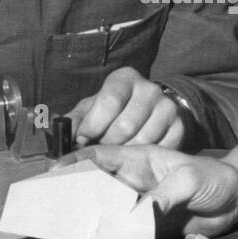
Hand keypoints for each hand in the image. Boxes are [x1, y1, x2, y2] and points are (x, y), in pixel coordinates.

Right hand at [54, 142, 237, 237]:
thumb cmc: (215, 178)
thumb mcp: (189, 180)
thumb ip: (163, 196)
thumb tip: (137, 215)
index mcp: (140, 159)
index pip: (101, 156)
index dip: (75, 162)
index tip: (53, 172)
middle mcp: (135, 181)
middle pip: (97, 185)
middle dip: (73, 192)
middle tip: (50, 207)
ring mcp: (140, 203)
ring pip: (107, 210)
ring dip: (89, 218)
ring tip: (65, 229)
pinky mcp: (149, 226)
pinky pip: (124, 231)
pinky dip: (109, 238)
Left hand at [67, 67, 184, 148]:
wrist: (152, 111)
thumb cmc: (114, 112)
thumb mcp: (92, 109)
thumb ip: (74, 120)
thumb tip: (57, 131)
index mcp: (124, 79)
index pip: (109, 102)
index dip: (93, 126)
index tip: (82, 141)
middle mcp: (149, 89)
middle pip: (125, 125)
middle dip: (107, 145)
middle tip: (98, 154)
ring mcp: (167, 107)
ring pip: (142, 141)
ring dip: (125, 155)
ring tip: (116, 157)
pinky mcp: (179, 126)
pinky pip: (159, 150)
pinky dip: (144, 159)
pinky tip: (136, 158)